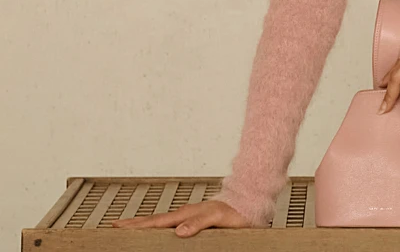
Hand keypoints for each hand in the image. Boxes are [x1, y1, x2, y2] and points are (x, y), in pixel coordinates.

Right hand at [110, 199, 251, 235]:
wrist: (247, 205)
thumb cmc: (234, 212)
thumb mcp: (216, 217)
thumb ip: (198, 223)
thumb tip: (179, 230)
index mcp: (185, 214)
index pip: (156, 221)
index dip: (137, 225)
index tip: (119, 226)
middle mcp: (184, 215)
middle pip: (153, 220)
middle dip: (133, 224)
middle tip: (115, 226)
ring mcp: (187, 217)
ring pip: (160, 221)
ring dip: (144, 224)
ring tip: (129, 227)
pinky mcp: (193, 220)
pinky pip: (170, 223)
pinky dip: (157, 225)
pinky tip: (157, 229)